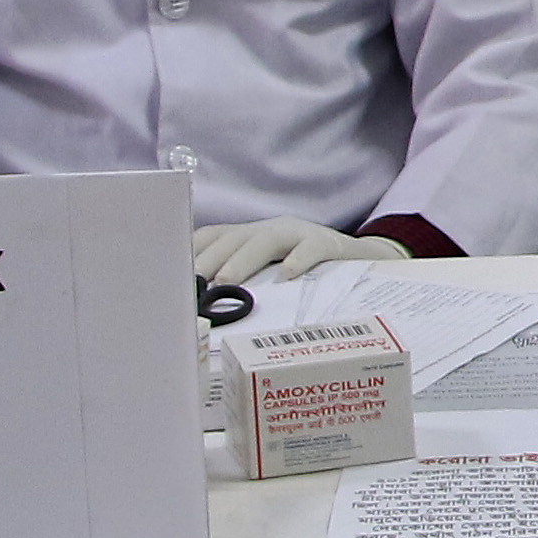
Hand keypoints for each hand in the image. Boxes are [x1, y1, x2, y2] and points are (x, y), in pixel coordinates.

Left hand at [191, 217, 409, 286]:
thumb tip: (204, 308)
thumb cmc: (311, 275)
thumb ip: (245, 284)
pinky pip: (312, 247)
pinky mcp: (329, 242)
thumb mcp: (273, 274)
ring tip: (225, 281)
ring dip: (243, 259)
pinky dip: (298, 260)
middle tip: (191, 282)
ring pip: (267, 239)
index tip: (171, 270)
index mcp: (253, 236)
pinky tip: (287, 277)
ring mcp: (300, 233)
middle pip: (234, 237)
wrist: (367, 262)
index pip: (214, 236)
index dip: (192, 250)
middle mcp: (272, 229)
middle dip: (209, 259)